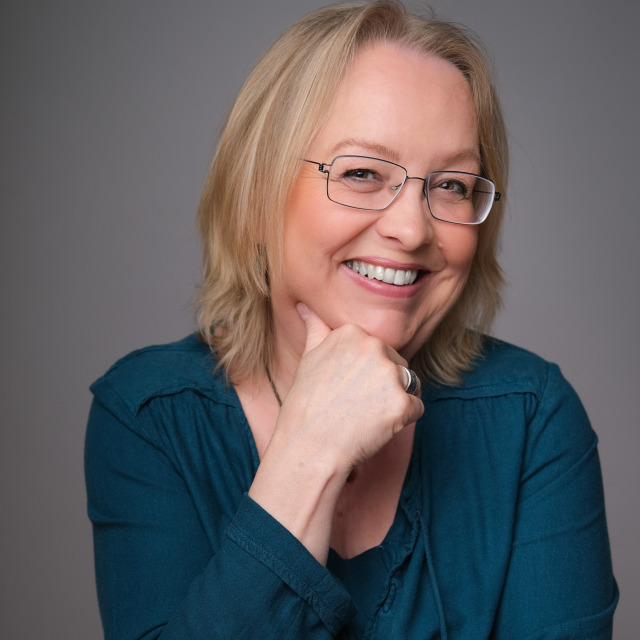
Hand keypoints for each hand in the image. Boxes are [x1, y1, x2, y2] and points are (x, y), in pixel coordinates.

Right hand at [275, 303, 423, 475]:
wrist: (308, 446)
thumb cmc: (306, 405)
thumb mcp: (309, 359)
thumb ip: (316, 329)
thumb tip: (306, 307)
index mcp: (353, 333)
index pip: (377, 348)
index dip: (365, 372)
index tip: (346, 387)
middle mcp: (374, 347)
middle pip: (396, 364)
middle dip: (383, 384)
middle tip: (354, 404)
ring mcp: (390, 375)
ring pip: (410, 383)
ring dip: (395, 399)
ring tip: (367, 414)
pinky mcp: (403, 403)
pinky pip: (416, 407)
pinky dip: (402, 420)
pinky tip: (377, 426)